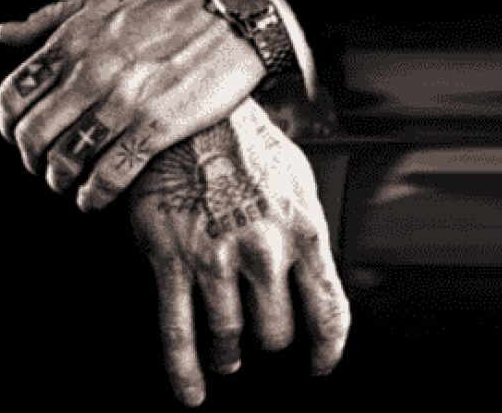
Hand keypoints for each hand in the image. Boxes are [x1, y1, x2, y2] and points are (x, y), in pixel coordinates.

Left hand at [0, 0, 268, 210]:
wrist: (233, 10)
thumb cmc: (169, 0)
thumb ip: (49, 18)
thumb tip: (4, 34)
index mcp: (71, 42)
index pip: (14, 96)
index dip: (7, 125)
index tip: (16, 136)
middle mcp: (89, 74)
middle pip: (34, 135)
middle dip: (31, 160)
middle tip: (42, 167)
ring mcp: (122, 103)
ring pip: (67, 159)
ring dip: (60, 180)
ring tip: (68, 185)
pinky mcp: (156, 127)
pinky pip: (110, 175)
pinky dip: (94, 195)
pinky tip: (94, 199)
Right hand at [128, 96, 350, 406]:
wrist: (193, 115)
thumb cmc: (247, 144)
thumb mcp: (298, 180)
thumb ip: (307, 232)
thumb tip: (312, 275)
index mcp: (302, 231)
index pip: (327, 311)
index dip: (327, 348)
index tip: (320, 364)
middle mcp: (263, 250)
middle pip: (275, 332)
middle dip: (270, 339)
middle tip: (261, 335)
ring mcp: (216, 259)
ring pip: (230, 336)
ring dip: (231, 354)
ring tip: (228, 355)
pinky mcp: (174, 259)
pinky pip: (179, 331)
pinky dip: (184, 370)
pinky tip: (192, 390)